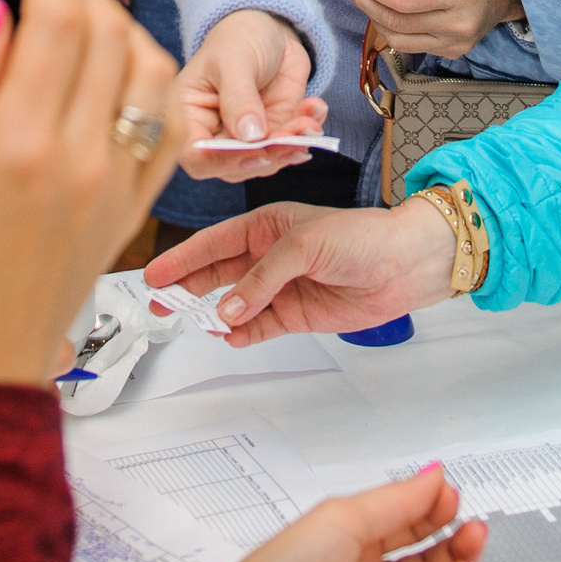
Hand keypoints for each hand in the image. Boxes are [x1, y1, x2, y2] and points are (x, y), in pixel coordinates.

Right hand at [0, 0, 182, 399]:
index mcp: (22, 148)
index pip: (55, 19)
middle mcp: (84, 161)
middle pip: (108, 33)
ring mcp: (117, 185)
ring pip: (150, 71)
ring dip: (121, 27)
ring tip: (76, 20)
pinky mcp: (132, 208)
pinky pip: (166, 127)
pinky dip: (151, 82)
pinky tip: (117, 75)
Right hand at [143, 201, 455, 347]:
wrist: (404, 265)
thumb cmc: (362, 237)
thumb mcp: (303, 245)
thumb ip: (262, 278)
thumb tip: (228, 309)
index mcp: (267, 225)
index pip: (215, 243)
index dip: (184, 258)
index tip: (156, 274)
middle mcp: (270, 256)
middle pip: (217, 274)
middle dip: (187, 288)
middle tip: (160, 303)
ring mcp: (282, 286)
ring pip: (235, 303)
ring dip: (214, 313)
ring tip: (190, 323)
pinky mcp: (297, 314)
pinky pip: (260, 326)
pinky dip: (243, 333)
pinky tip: (229, 336)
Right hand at [175, 9, 328, 181]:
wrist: (268, 27)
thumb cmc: (238, 36)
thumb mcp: (234, 59)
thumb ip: (239, 97)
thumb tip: (250, 137)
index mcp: (188, 115)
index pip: (196, 155)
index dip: (223, 161)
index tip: (256, 151)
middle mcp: (212, 133)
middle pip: (233, 165)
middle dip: (268, 155)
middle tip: (294, 136)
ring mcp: (244, 137)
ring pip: (265, 161)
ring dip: (291, 145)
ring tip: (309, 121)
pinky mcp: (272, 132)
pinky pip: (288, 146)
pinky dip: (305, 133)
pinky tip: (315, 110)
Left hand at [200, 464, 485, 561]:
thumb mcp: (340, 520)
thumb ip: (395, 499)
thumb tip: (433, 474)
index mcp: (343, 538)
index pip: (401, 519)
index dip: (430, 507)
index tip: (452, 497)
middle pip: (423, 555)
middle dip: (454, 538)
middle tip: (472, 527)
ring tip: (469, 551)